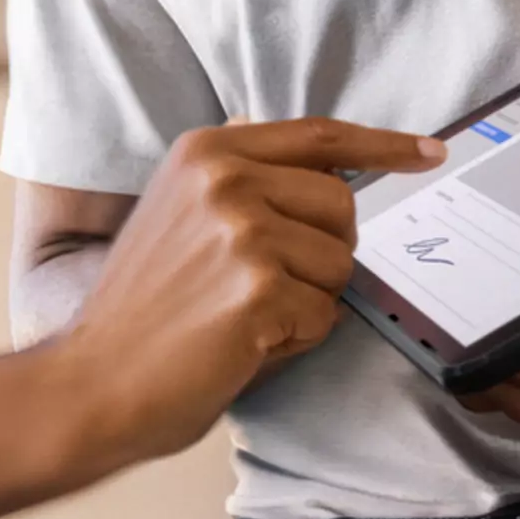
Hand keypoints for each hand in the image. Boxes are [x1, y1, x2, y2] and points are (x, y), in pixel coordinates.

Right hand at [56, 118, 442, 461]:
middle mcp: (224, 179)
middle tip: (264, 289)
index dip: (382, 146)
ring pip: (340, 264)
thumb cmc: (142, 314)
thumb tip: (324, 169)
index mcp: (206, 151)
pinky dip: (296, 340)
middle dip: (324, 256)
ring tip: (244, 318)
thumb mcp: (178, 215)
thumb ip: (240, 182)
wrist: (90, 383)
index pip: (318, 135)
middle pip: (343, 205)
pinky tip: (243, 345)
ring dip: (308, 302)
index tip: (429, 153)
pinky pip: (325, 315)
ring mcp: (241, 231)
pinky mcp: (258, 288)